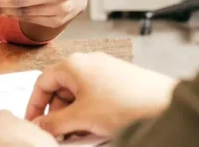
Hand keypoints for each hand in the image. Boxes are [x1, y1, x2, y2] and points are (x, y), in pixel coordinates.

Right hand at [25, 52, 177, 137]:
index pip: (42, 82)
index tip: (33, 124)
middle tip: (58, 135)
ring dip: (74, 116)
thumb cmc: (126, 103)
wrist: (164, 103)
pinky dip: (90, 113)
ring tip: (80, 135)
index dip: (34, 105)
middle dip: (57, 114)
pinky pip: (95, 97)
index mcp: (74, 64)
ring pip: (78, 95)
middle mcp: (88, 62)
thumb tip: (39, 125)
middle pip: (60, 89)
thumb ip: (54, 123)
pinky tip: (96, 130)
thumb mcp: (81, 118)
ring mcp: (105, 70)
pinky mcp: (118, 81)